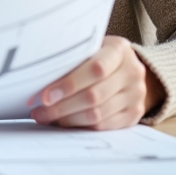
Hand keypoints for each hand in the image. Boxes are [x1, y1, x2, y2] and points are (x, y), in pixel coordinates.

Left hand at [28, 36, 163, 129]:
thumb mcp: (92, 48)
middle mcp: (132, 72)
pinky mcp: (134, 114)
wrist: (129, 69)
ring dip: (67, 119)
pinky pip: (103, 126)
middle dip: (61, 106)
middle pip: (94, 95)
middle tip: (39, 111)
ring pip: (97, 114)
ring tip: (46, 117)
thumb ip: (73, 60)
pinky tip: (64, 122)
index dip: (69, 84)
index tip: (44, 96)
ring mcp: (136, 95)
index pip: (95, 68)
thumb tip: (39, 80)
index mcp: (119, 50)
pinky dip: (80, 126)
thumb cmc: (100, 56)